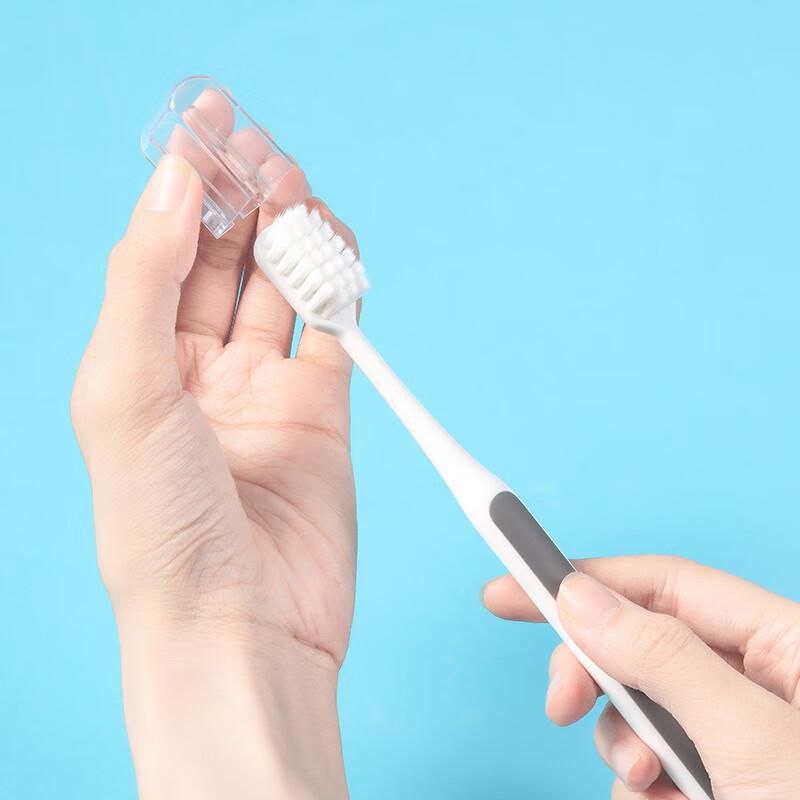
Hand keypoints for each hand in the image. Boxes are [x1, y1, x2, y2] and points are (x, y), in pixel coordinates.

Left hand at [72, 153, 356, 797]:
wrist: (240, 627)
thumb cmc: (160, 530)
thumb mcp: (124, 390)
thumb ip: (146, 282)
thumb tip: (172, 186)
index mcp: (138, 363)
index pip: (160, 250)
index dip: (181, 184)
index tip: (208, 125)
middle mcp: (199, 374)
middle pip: (223, 260)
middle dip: (241, 200)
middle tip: (265, 153)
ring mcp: (265, 392)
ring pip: (281, 288)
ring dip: (291, 235)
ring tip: (299, 191)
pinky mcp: (324, 415)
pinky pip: (335, 335)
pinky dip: (340, 291)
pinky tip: (337, 256)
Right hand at [482, 557, 799, 798]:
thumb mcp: (749, 742)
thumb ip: (665, 659)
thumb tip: (583, 596)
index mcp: (785, 643)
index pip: (664, 584)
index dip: (585, 579)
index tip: (512, 590)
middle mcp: (761, 679)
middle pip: (645, 641)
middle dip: (596, 673)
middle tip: (558, 706)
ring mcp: (742, 731)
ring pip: (645, 705)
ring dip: (623, 743)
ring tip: (641, 786)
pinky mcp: (724, 775)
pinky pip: (657, 759)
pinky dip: (641, 784)